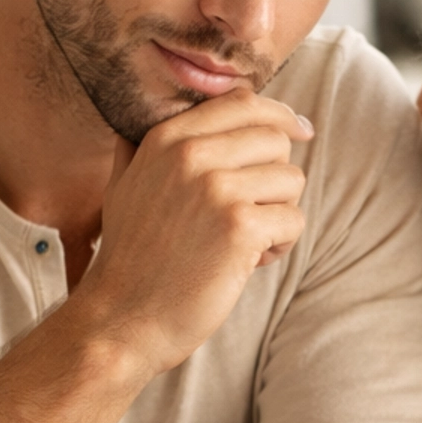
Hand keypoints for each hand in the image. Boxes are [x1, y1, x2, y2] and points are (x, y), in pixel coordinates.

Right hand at [73, 88, 310, 374]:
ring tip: (246, 244)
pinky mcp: (239, 228)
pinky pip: (293, 220)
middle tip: (251, 215)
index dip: (279, 116)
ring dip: (279, 215)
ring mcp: (215, 189)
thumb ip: (141, 145)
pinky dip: (280, 246)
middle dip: (275, 179)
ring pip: (291, 180)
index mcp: (166, 139)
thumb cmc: (129, 259)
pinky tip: (250, 263)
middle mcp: (190, 155)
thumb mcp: (124, 186)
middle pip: (275, 140)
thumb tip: (152, 110)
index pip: (243, 102)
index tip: (301, 132)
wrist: (121, 320)